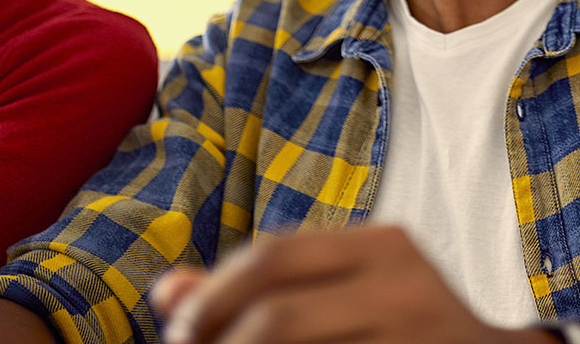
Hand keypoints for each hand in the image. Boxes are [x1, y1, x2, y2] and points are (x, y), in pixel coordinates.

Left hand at [155, 225, 533, 343]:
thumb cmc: (408, 331)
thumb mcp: (348, 294)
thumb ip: (265, 288)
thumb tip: (168, 293)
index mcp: (383, 246)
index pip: (274, 256)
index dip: (215, 297)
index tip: (182, 333)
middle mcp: (402, 282)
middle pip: (277, 314)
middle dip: (217, 341)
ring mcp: (411, 332)